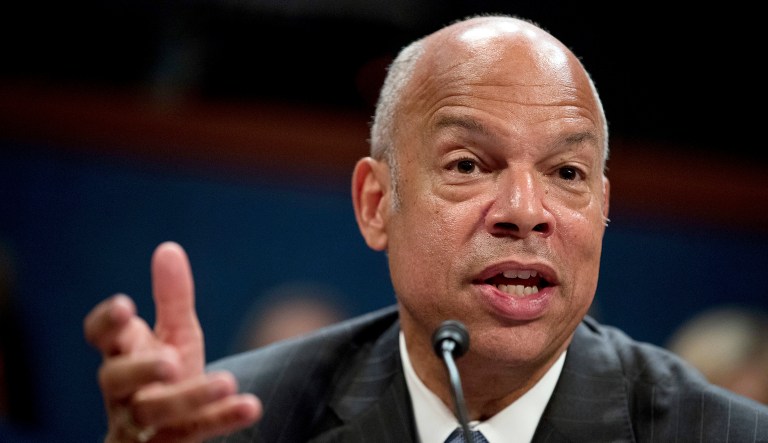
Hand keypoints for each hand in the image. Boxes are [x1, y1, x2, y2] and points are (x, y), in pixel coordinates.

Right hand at [84, 242, 261, 441]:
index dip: (106, 323)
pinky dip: (222, 418)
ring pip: (153, 411)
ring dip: (190, 396)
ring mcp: (142, 421)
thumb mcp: (174, 333)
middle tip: (171, 361)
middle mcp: (123, 389)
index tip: (126, 307)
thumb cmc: (166, 374)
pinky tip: (251, 406)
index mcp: (122, 353)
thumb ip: (172, 297)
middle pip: (116, 379)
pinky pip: (192, 433)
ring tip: (227, 380)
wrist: (166, 431)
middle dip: (141, 368)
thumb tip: (168, 247)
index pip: (100, 336)